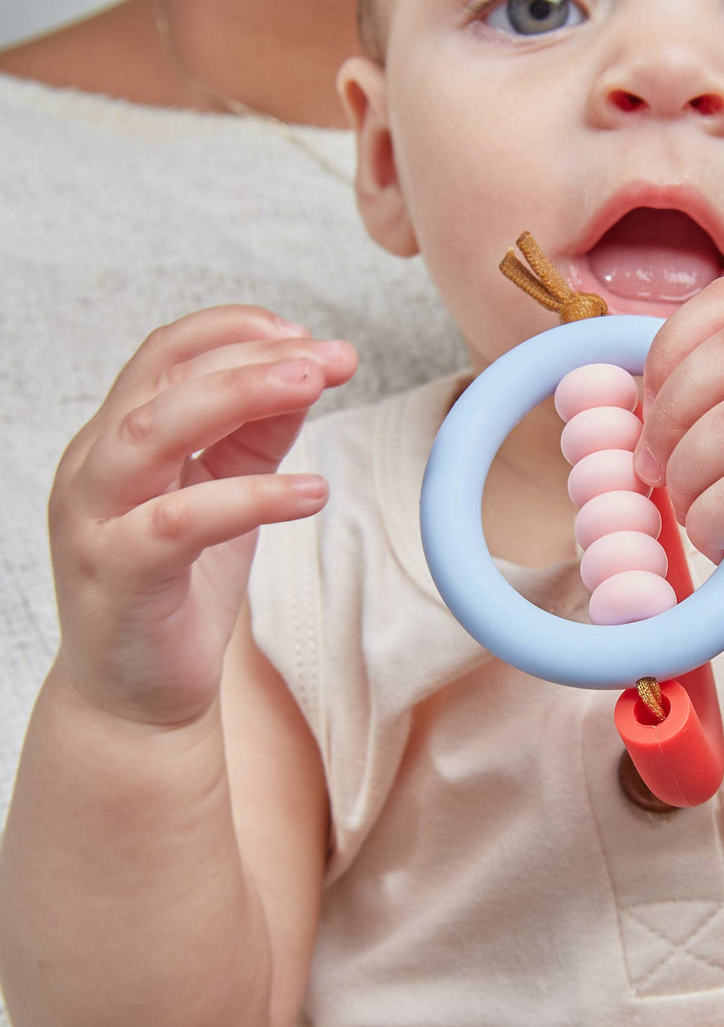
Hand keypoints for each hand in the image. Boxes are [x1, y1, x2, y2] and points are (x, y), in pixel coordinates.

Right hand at [48, 306, 354, 727]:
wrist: (138, 694)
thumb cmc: (182, 589)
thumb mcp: (225, 496)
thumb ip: (254, 436)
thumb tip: (305, 374)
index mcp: (117, 439)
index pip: (165, 356)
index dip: (234, 332)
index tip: (305, 335)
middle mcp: (94, 467)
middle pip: (162, 382)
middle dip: (247, 357)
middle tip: (325, 355)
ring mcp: (97, 520)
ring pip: (152, 433)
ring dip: (237, 397)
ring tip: (313, 386)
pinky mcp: (119, 574)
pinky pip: (179, 522)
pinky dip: (249, 499)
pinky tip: (313, 494)